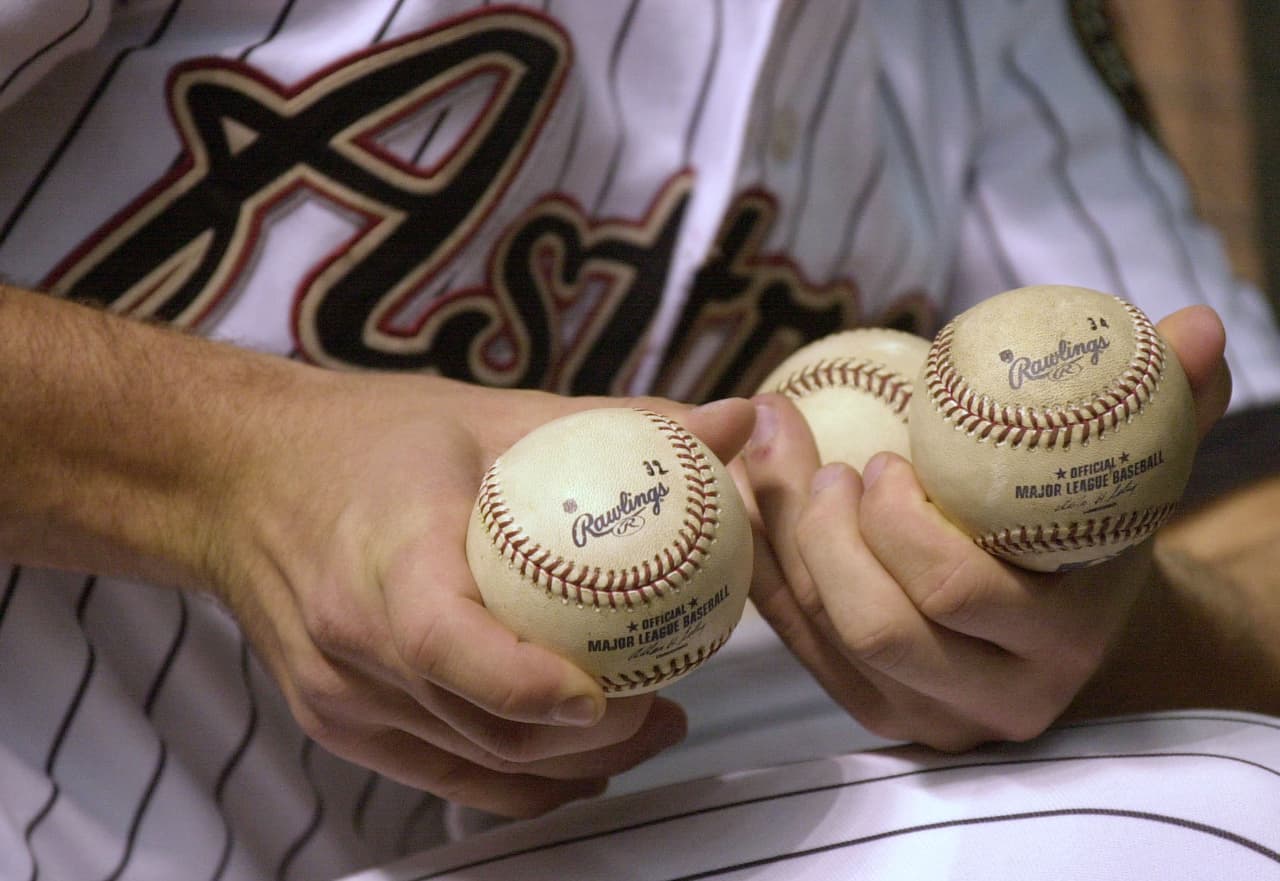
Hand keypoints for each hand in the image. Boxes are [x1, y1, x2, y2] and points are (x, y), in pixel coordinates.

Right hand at [206, 371, 755, 815]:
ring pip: (471, 762)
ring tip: (645, 727)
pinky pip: (439, 774)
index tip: (619, 692)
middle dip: (592, 737)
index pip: (455, 648)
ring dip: (566, 764)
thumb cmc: (367, 440)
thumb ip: (619, 426)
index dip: (537, 688)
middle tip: (669, 705)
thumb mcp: (493, 417)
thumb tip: (735, 422)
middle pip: (483, 727)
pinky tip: (575, 763)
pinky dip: (514, 781)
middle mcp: (353, 644)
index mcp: (386, 560)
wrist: (241, 479)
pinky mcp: (335, 721)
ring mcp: (339, 696)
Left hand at [742, 305, 1230, 750]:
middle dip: (823, 536)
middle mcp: (989, 701)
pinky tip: (748, 502)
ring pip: (823, 639)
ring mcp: (923, 717)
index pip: (958, 592)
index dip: (900, 524)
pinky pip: (797, 646)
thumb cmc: (1094, 542)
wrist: (1078, 632)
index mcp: (1056, 644)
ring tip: (768, 463)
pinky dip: (763, 572)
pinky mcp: (872, 712)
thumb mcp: (1132, 479)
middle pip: (876, 626)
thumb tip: (1199, 324)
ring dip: (779, 546)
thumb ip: (1170, 407)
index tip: (879, 455)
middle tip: (812, 458)